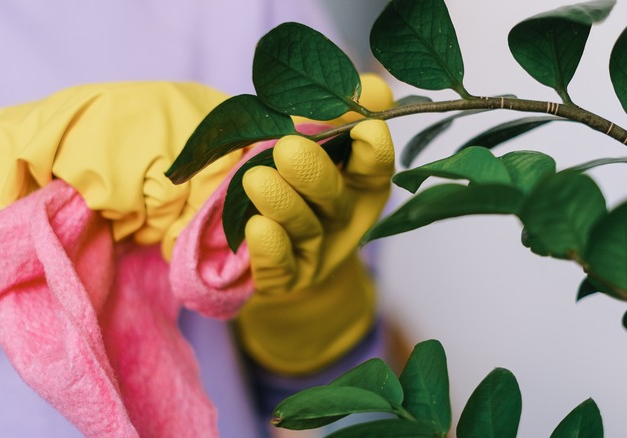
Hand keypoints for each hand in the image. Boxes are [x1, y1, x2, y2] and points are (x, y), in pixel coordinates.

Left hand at [243, 119, 393, 293]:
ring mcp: (317, 250)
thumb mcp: (303, 128)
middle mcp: (343, 215)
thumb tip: (373, 89)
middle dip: (314, 174)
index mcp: (357, 176)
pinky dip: (270, 249)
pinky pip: (281, 268)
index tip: (364, 130)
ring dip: (283, 204)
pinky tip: (256, 228)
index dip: (373, 149)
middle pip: (335, 198)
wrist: (252, 230)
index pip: (374, 163)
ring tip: (257, 180)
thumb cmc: (279, 165)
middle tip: (289, 149)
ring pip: (306, 229)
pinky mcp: (287, 278)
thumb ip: (335, 107)